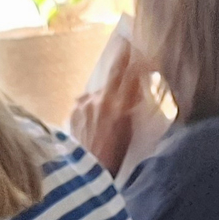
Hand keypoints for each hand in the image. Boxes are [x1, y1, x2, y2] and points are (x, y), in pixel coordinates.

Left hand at [67, 39, 153, 175]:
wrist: (85, 178)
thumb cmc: (113, 162)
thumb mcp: (130, 135)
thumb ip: (131, 111)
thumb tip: (136, 94)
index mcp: (119, 107)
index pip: (133, 74)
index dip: (141, 61)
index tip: (145, 50)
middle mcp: (101, 101)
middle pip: (115, 71)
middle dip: (123, 56)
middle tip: (127, 41)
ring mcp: (84, 105)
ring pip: (100, 91)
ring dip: (106, 95)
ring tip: (109, 105)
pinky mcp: (73, 112)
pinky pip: (86, 102)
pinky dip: (92, 107)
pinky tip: (94, 118)